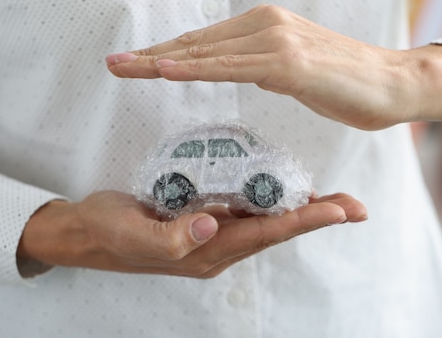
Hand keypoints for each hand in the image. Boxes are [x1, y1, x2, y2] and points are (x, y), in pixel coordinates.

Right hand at [17, 190, 366, 277]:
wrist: (87, 233)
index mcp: (206, 251)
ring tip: (331, 199)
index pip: (265, 234)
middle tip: (354, 205)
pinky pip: (244, 211)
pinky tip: (281, 190)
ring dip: (299, 210)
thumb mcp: (133, 233)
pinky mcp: (201, 219)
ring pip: (264, 221)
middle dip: (315, 217)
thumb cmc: (109, 233)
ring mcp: (210, 233)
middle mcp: (216, 245)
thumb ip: (172, 236)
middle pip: (276, 230)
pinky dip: (269, 201)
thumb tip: (210, 224)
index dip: (303, 220)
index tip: (340, 210)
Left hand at [107, 5, 441, 128]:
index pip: (203, 42)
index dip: (165, 53)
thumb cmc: (345, 82)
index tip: (133, 63)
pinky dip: (196, 69)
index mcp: (263, 26)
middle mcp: (265, 25)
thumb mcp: (293, 70)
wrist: (393, 84)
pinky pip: (232, 68)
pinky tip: (166, 71)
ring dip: (161, 61)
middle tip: (113, 63)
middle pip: (196, 43)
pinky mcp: (289, 62)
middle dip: (151, 56)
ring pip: (207, 53)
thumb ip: (261, 65)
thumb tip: (237, 68)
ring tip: (124, 68)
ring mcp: (276, 41)